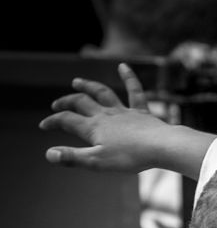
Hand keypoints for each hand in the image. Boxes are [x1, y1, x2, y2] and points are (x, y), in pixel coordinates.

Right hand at [39, 63, 170, 171]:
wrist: (161, 147)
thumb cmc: (130, 157)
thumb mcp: (98, 161)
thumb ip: (72, 157)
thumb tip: (48, 154)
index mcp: (93, 128)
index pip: (66, 121)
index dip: (53, 122)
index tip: (44, 126)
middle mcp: (106, 115)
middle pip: (81, 103)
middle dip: (66, 102)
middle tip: (57, 104)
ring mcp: (124, 111)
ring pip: (102, 93)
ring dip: (88, 86)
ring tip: (77, 81)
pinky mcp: (141, 111)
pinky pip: (135, 91)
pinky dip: (129, 77)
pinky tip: (123, 66)